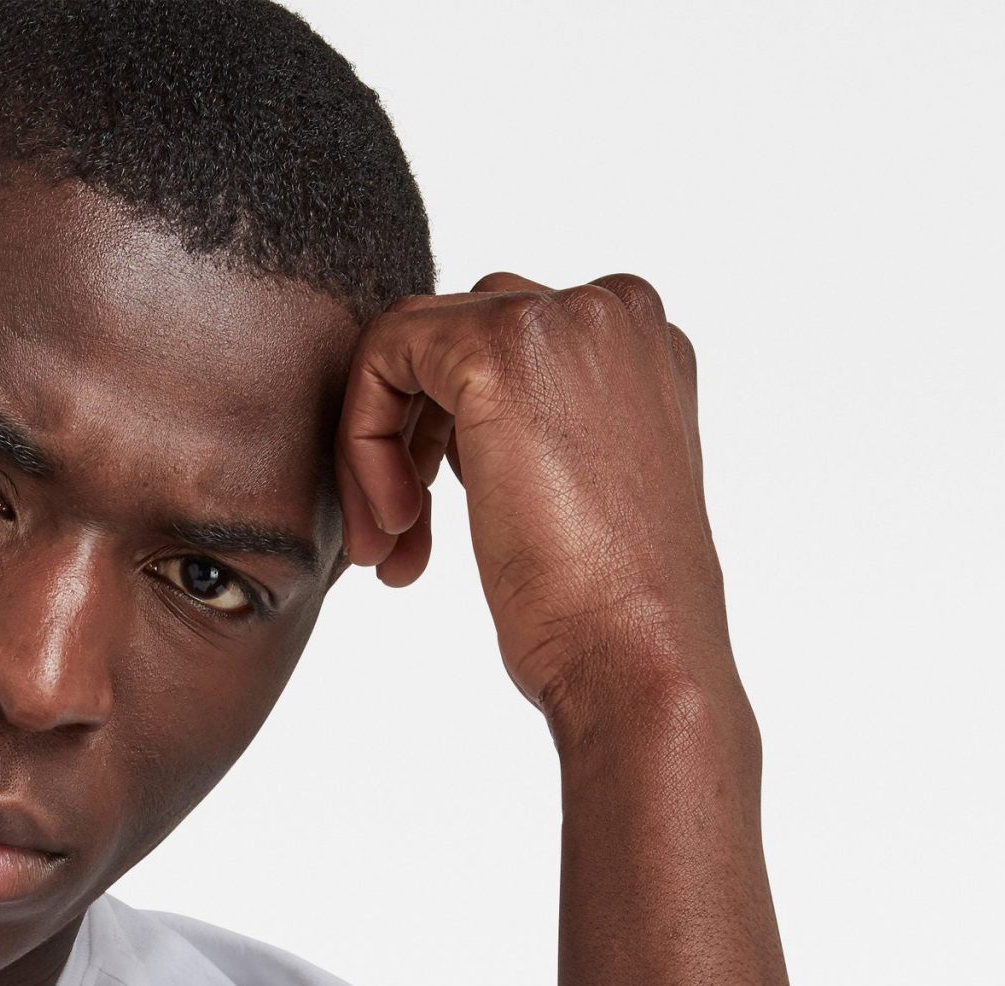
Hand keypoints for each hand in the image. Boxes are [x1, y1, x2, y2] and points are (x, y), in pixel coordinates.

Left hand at [336, 273, 731, 728]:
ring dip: (376, 449)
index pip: (508, 346)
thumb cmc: (611, 613)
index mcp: (642, 347)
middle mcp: (613, 312)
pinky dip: (362, 439)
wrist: (635, 653)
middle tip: (397, 543)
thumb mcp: (583, 498)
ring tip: (391, 548)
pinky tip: (395, 525)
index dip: (447, 437)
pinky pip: (383, 354)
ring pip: (412, 343)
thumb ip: (543, 439)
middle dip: (409, 444)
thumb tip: (469, 434)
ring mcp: (562, 318)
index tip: (429, 526)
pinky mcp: (498, 348)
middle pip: (456, 337)